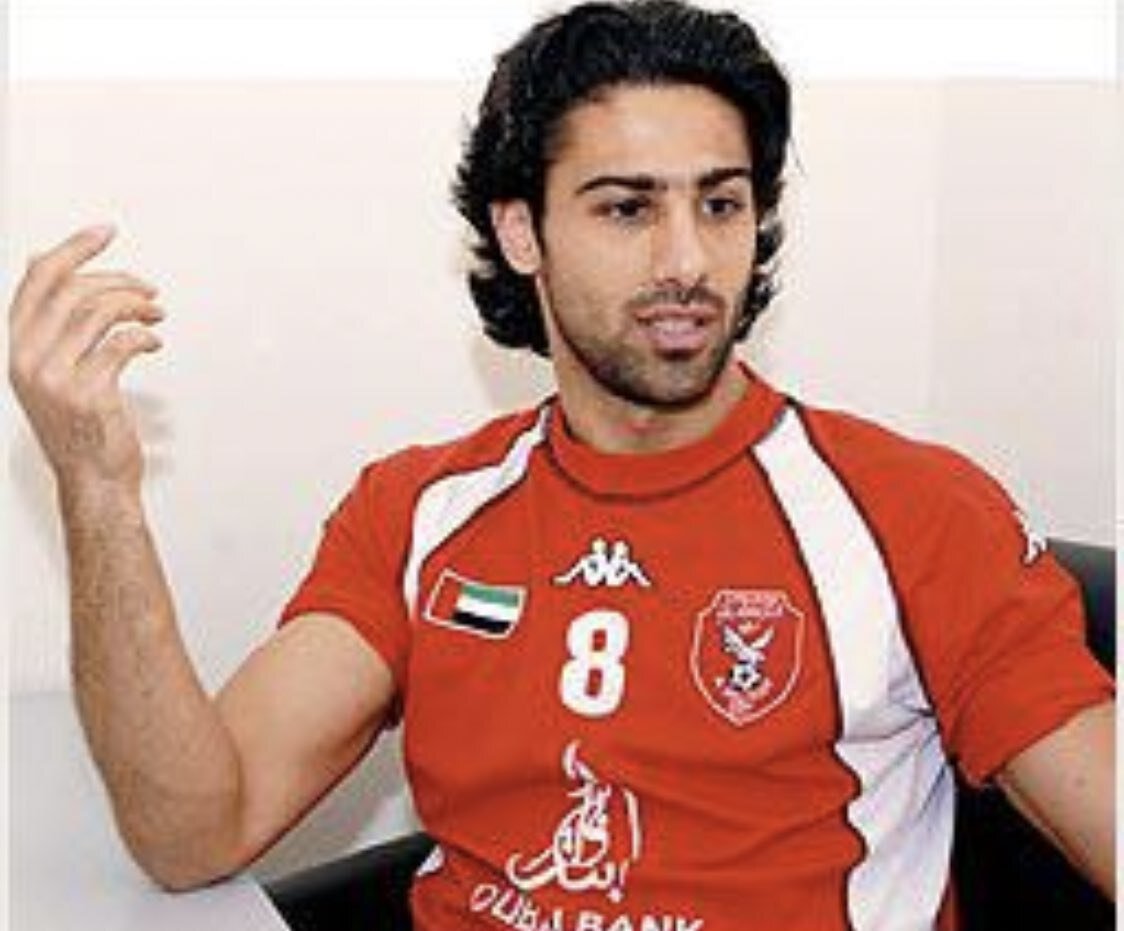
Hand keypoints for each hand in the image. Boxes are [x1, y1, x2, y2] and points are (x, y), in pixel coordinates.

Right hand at [8, 225, 163, 491]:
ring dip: (136, 306)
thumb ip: (46, 324)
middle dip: (117, 279)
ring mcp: (56, 378)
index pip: (37, 281)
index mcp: (18, 349)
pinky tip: (154, 342)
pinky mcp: (88, 394)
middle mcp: (28, 360)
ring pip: (98, 313)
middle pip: (72, 290)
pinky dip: (143, 337)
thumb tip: (36, 259)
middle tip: (149, 287)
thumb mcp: (50, 370)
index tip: (105, 231)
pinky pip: (120, 344)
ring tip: (157, 314)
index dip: (72, 249)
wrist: (93, 479)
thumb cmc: (80, 425)